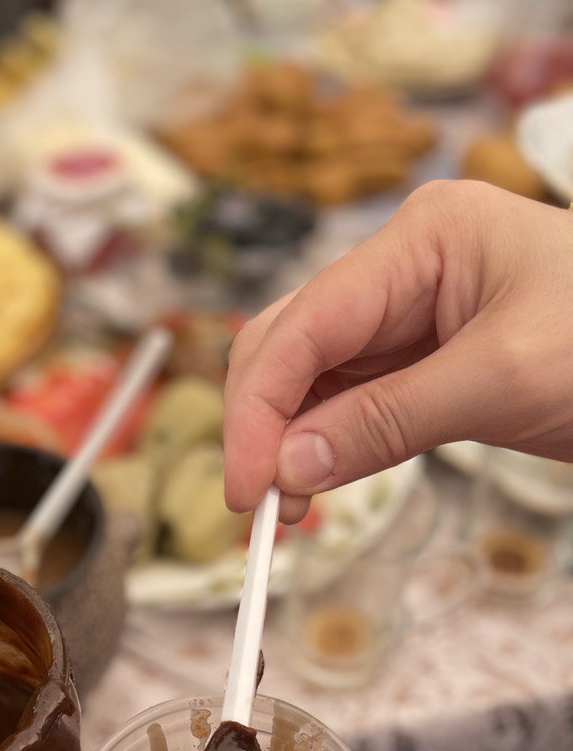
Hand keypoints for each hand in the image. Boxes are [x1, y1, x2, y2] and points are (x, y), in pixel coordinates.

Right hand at [224, 181, 572, 521]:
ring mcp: (408, 312)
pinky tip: (315, 483)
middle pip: (290, 342)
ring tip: (286, 510)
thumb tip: (291, 466)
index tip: (246, 488)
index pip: (305, 324)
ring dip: (286, 439)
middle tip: (258, 508)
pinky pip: (349, 399)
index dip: (260, 408)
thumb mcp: (503, 382)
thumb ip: (387, 421)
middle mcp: (402, 268)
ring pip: (310, 375)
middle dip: (263, 422)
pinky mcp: (421, 357)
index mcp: (422, 239)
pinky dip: (324, 443)